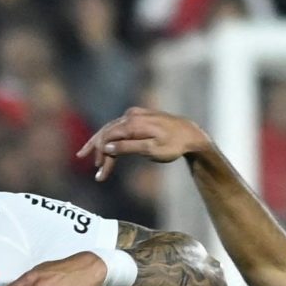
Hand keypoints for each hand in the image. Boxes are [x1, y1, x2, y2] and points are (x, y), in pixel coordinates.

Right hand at [75, 106, 211, 181]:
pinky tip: (108, 147)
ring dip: (103, 144)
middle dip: (99, 150)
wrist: (190, 134)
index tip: (101, 171)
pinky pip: (120, 126)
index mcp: (133, 123)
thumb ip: (127, 147)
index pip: (108, 137)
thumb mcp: (150, 150)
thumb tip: (107, 147)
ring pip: (112, 129)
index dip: (102, 154)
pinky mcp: (139, 116)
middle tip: (96, 168)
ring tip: (95, 159)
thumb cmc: (173, 145)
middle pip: (108, 132)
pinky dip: (112, 138)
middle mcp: (131, 115)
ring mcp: (135, 114)